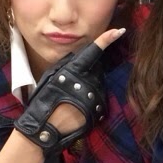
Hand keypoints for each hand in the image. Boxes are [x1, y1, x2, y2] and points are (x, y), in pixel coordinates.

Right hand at [14, 28, 124, 154]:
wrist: (44, 130)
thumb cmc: (43, 102)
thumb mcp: (51, 77)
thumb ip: (68, 65)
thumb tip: (82, 57)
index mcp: (74, 71)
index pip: (93, 51)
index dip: (106, 39)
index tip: (119, 31)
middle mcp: (89, 82)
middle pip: (96, 69)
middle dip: (89, 71)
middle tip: (73, 83)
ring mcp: (97, 96)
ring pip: (99, 83)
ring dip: (91, 86)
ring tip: (74, 98)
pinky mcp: (101, 109)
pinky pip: (100, 98)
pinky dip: (93, 99)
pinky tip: (80, 107)